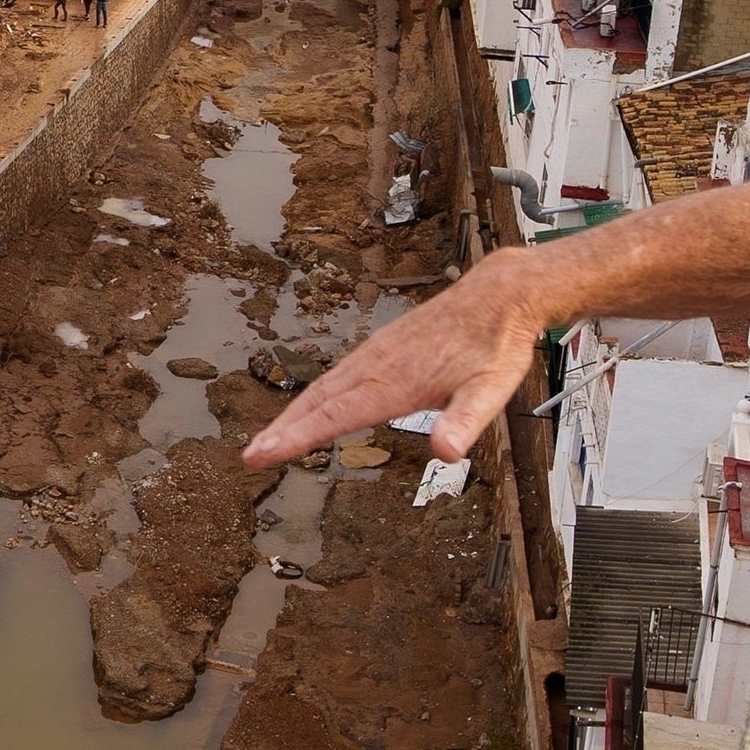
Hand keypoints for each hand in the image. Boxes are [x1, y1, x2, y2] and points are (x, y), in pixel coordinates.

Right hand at [249, 258, 543, 470]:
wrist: (499, 295)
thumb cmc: (497, 344)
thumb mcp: (491, 390)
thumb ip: (467, 421)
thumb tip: (448, 451)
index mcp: (397, 382)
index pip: (336, 416)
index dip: (297, 437)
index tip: (262, 453)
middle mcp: (379, 366)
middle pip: (319, 402)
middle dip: (282, 430)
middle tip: (251, 454)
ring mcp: (377, 354)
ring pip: (325, 387)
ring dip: (293, 414)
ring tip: (270, 438)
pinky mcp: (382, 347)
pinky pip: (338, 374)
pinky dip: (315, 395)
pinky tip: (312, 404)